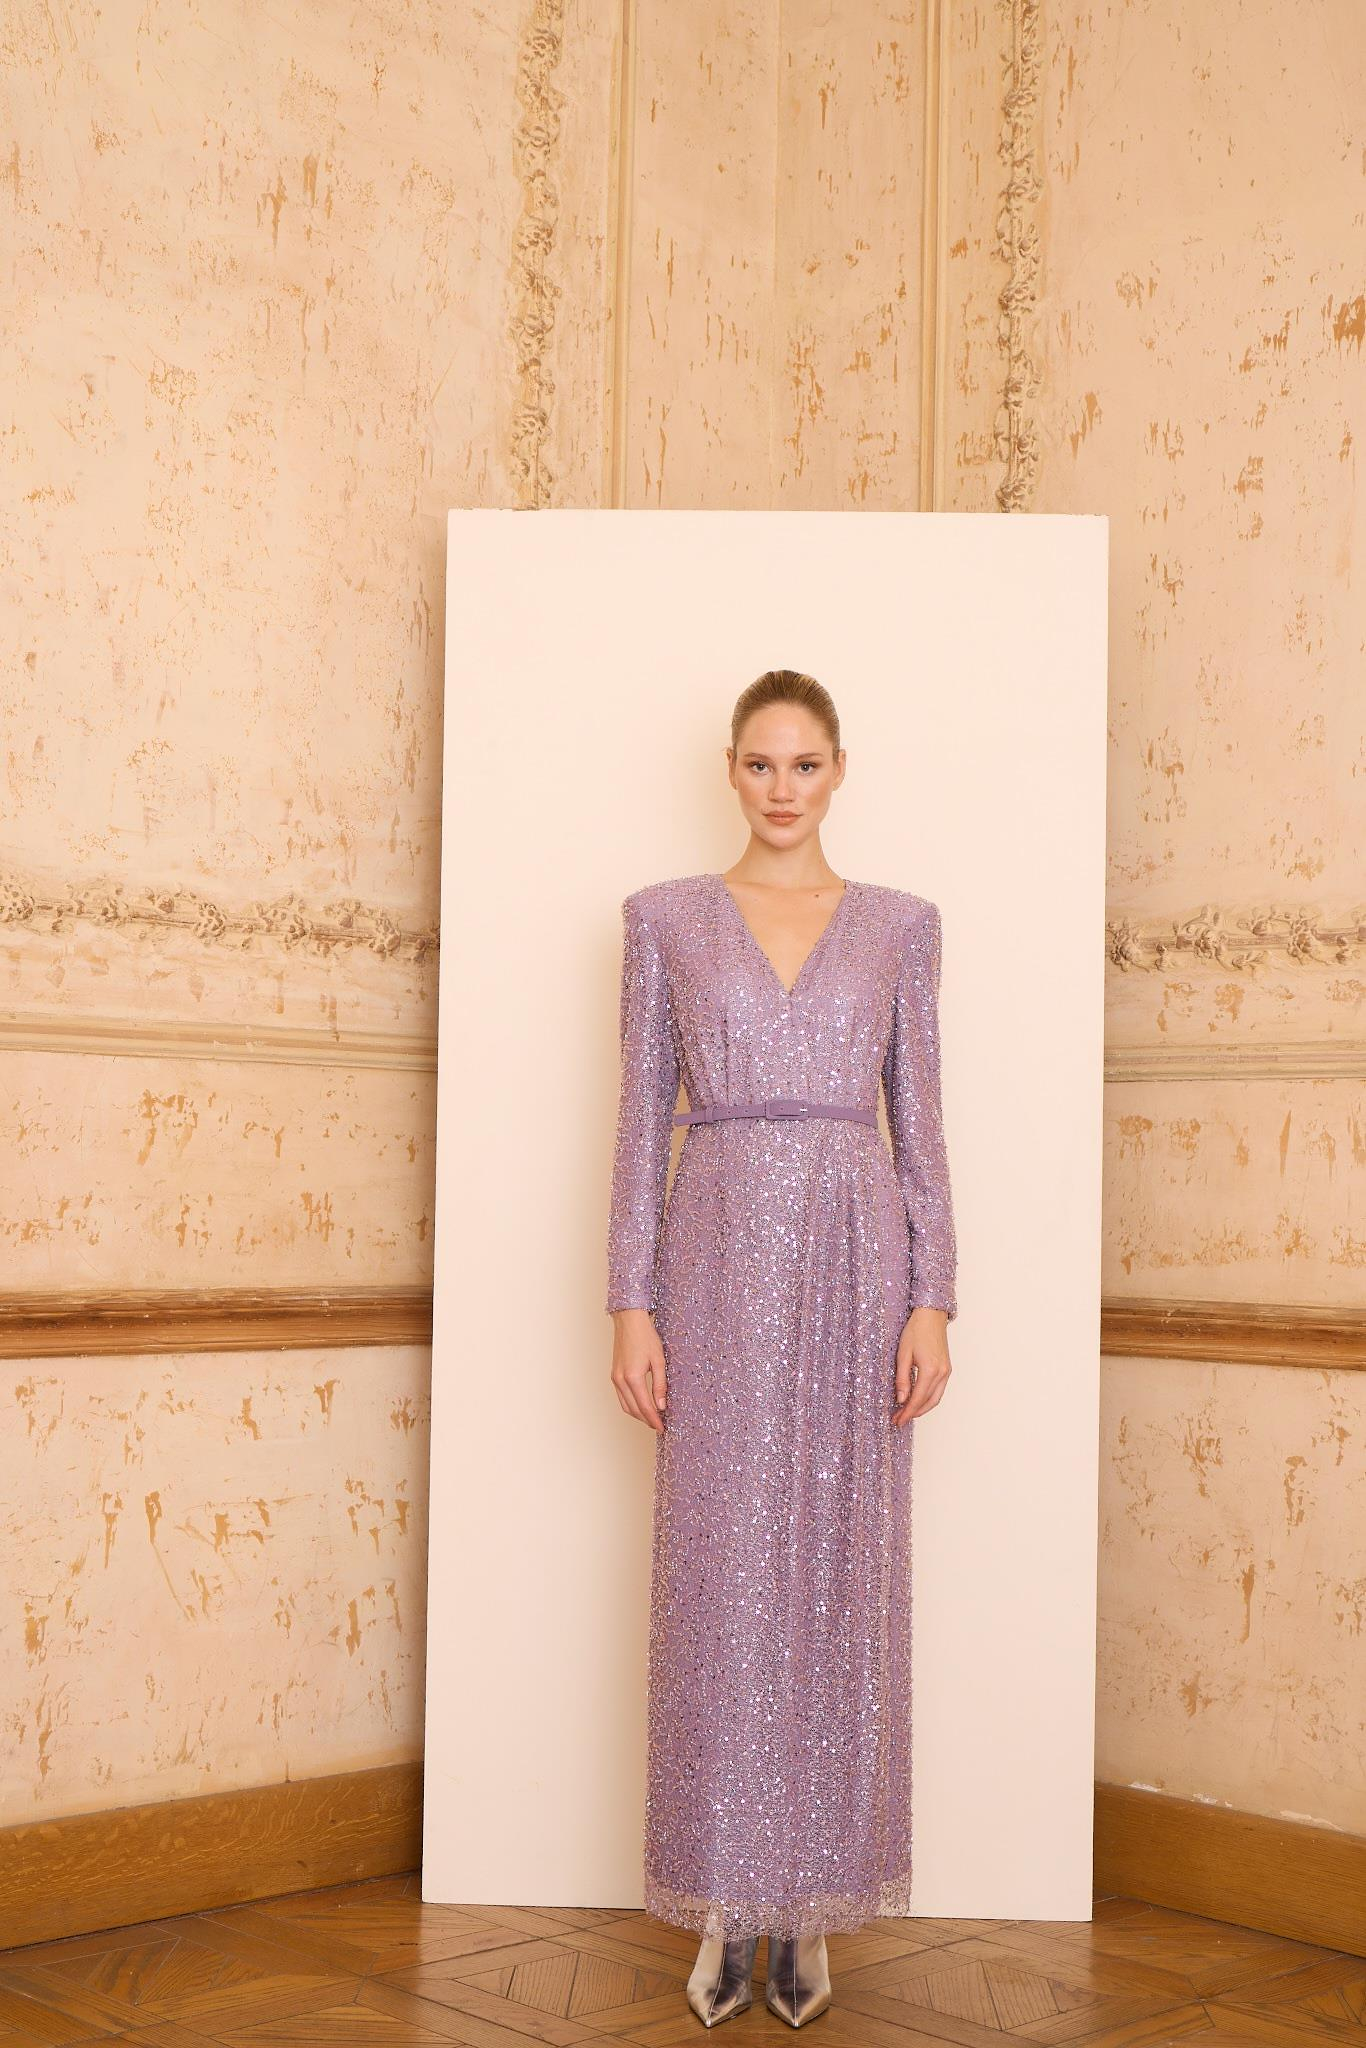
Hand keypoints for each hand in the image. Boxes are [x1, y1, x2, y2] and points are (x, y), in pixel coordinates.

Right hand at [610, 1308, 667, 1432]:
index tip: (662, 1428)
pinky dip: (631, 1405)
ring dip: (638, 1415)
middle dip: (646, 1420)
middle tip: (659, 1425)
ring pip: (625, 1406)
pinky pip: (621, 1397)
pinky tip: (640, 1406)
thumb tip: (662, 1406)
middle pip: (634, 1410)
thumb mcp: (659, 1361)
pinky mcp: (614, 1375)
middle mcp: (620, 1380)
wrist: (629, 1321)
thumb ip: (660, 1385)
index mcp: (633, 1377)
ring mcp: (615, 1378)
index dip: (654, 1420)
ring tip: (652, 1419)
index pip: (645, 1407)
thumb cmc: (646, 1337)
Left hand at [893, 1305, 950, 1425]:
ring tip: (906, 1412)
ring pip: (935, 1398)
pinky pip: (939, 1390)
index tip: (897, 1420)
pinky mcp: (947, 1368)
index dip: (906, 1412)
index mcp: (930, 1370)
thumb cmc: (915, 1330)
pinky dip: (928, 1399)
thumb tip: (901, 1399)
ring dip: (921, 1408)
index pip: (917, 1399)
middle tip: (899, 1419)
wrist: (931, 1316)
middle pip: (928, 1402)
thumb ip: (902, 1379)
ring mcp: (947, 1371)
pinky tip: (917, 1399)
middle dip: (913, 1413)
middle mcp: (942, 1373)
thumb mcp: (903, 1354)